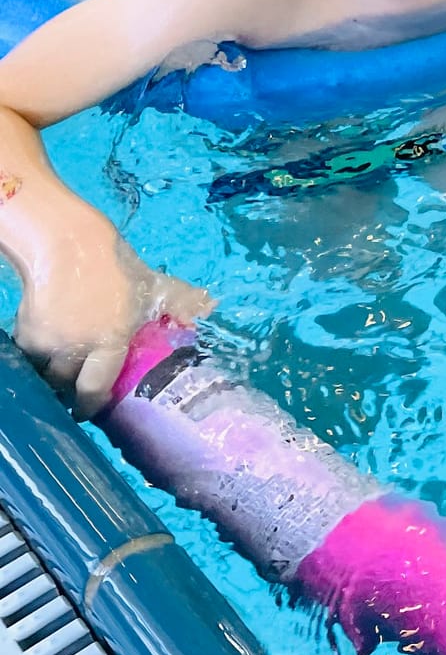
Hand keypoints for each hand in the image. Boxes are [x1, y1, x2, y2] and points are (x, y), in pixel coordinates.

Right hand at [14, 228, 211, 417]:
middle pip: (66, 385)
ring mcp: (46, 341)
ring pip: (46, 372)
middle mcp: (74, 347)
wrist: (66, 243)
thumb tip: (212, 306)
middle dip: (72, 388)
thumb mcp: (154, 285)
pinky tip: (51, 343)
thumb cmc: (116, 267)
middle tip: (80, 385)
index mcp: (109, 340)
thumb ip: (183, 301)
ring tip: (67, 365)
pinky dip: (39, 353)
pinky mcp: (24, 332)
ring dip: (55, 372)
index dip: (92, 405)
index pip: (95, 389)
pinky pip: (30, 354)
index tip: (91, 411)